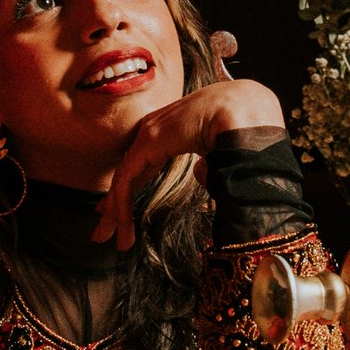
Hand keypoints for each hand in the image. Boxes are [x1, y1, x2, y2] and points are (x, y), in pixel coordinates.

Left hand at [91, 79, 284, 250]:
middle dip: (113, 204)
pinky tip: (123, 227)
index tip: (116, 212)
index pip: (141, 163)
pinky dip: (122, 205)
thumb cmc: (244, 128)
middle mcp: (155, 129)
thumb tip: (200, 174)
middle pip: (128, 173)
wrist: (247, 110)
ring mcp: (149, 133)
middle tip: (102, 232)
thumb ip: (208, 166)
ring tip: (106, 239)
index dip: (128, 189)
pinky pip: (127, 179)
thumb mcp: (220, 153)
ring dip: (115, 212)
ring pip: (124, 179)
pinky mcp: (148, 141)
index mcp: (172, 129)